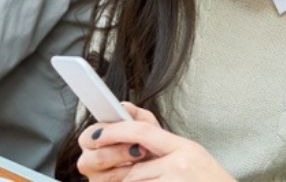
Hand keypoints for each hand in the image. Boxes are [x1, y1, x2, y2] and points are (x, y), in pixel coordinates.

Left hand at [79, 103, 234, 181]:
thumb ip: (160, 141)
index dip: (115, 132)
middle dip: (113, 174)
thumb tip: (127, 113)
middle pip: (131, 168)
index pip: (142, 133)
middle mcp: (181, 164)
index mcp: (185, 148)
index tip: (95, 136)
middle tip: (98, 174)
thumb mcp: (190, 155)